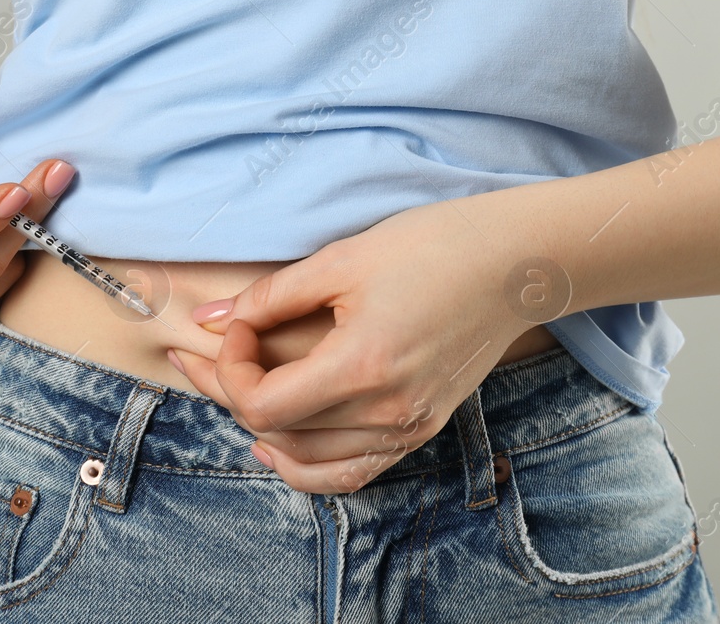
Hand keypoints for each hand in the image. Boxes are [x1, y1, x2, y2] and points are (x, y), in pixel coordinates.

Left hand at [168, 195, 543, 493]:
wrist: (513, 264)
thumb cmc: (431, 248)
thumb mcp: (342, 260)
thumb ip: (269, 297)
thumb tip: (206, 319)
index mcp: (363, 366)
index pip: (263, 403)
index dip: (231, 366)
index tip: (239, 322)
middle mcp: (387, 411)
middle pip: (278, 432)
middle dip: (232, 390)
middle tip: (216, 349)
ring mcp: (408, 428)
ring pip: (309, 462)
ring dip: (264, 429)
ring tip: (238, 391)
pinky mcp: (421, 430)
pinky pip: (351, 472)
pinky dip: (308, 466)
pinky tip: (280, 441)